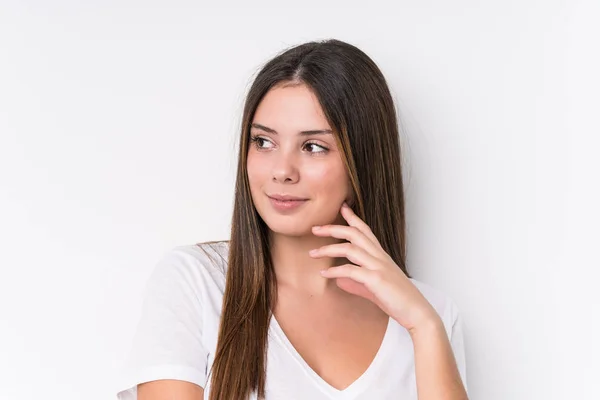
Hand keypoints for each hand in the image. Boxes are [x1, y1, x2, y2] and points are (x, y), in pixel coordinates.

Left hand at [310, 202, 439, 332]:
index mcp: (380, 255)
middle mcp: (379, 256)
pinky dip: (335, 271)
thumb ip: (355, 282)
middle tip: (314, 228)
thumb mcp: (373, 287)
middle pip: (354, 233)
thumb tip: (338, 280)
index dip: (353, 217)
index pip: (365, 230)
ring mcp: (378, 266)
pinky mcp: (376, 279)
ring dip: (328, 249)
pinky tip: (324, 274)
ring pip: (350, 249)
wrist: (416, 312)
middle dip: (333, 228)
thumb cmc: (397, 299)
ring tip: (312, 254)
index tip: (342, 207)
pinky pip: (351, 270)